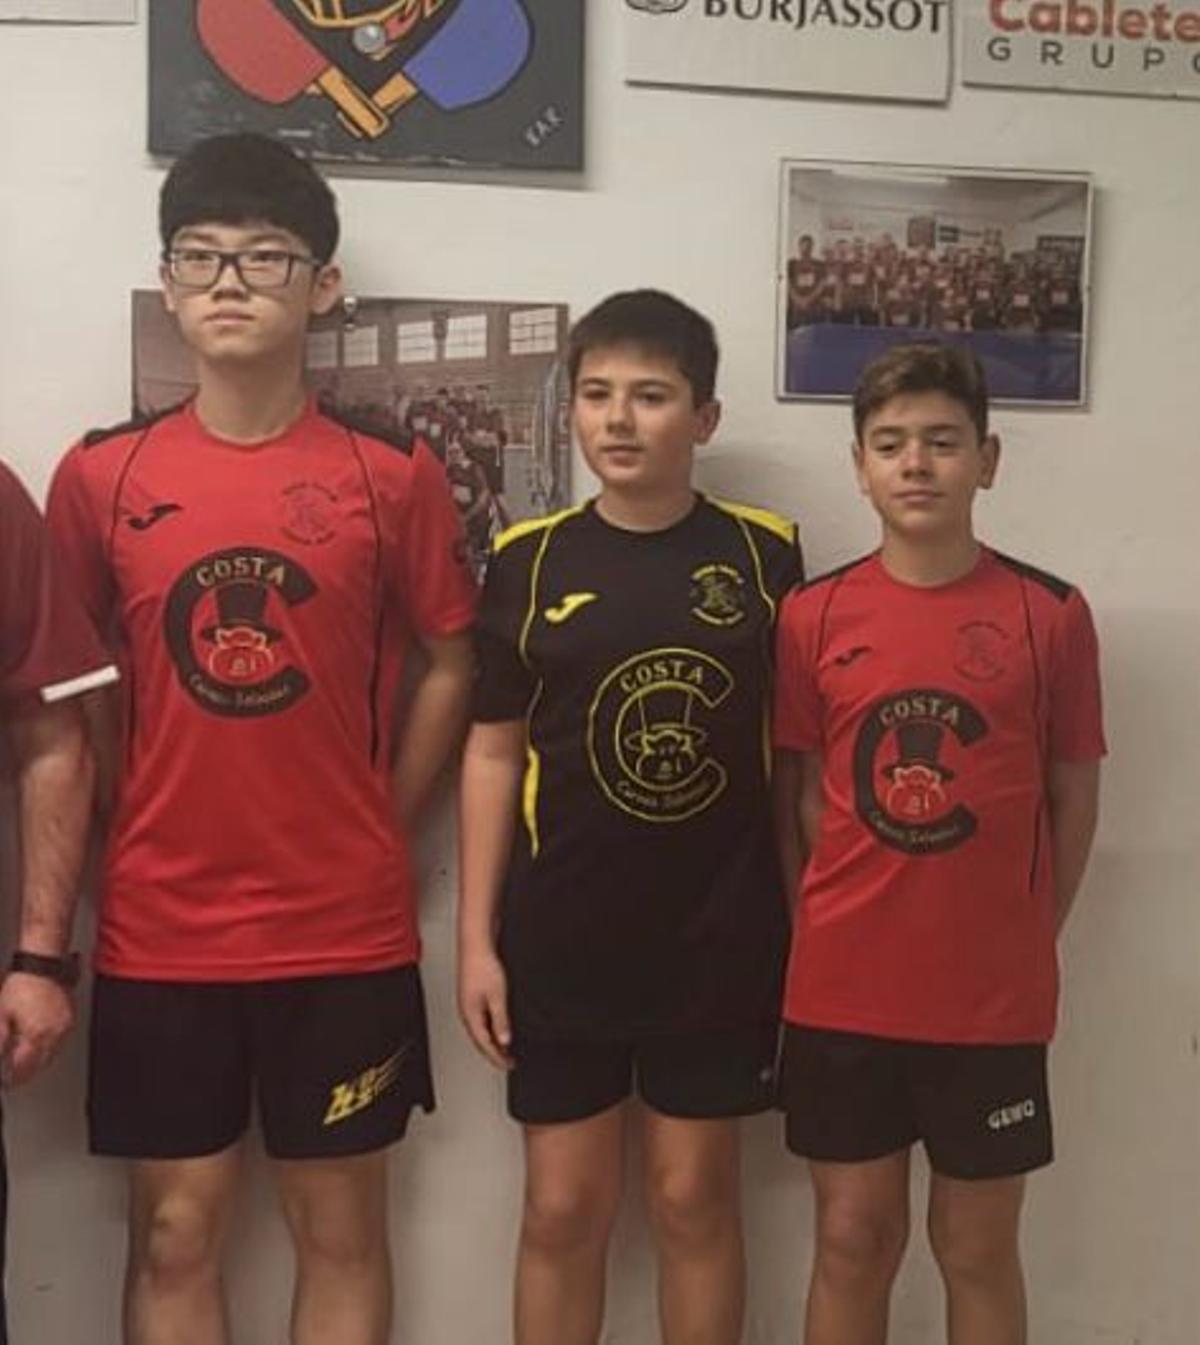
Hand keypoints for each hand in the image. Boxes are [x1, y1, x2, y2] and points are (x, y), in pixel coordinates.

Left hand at [0, 972, 74, 1086]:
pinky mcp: (70, 1016)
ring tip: (26, 1060)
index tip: (7, 1082)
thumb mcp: (2, 1015)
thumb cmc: (22, 985)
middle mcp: (55, 1033)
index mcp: (37, 1035)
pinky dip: (49, 1045)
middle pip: (42, 1063)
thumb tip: (1, 1055)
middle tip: (16, 1076)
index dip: (14, 1078)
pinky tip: (39, 1042)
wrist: (42, 964)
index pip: (26, 1067)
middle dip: (28, 1072)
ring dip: (40, 1059)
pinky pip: (60, 1039)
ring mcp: (65, 1025)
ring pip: (53, 1052)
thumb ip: (1, 1039)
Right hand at [457, 945, 512, 1069]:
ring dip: (493, 1041)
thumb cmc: (482, 966)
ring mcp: (468, 1004)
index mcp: (470, 1015)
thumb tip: (504, 1040)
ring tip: (506, 1048)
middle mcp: (466, 1012)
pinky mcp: (472, 996)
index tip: (508, 1065)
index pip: (484, 1044)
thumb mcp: (497, 996)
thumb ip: (501, 1020)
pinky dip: (491, 1027)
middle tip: (508, 1062)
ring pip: (480, 1030)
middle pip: (480, 1040)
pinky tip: (499, 1026)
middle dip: (494, 1053)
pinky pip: (481, 1019)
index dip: (497, 1057)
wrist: (475, 945)